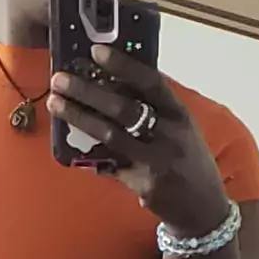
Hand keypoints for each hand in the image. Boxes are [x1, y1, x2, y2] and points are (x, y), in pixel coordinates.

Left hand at [48, 44, 231, 236]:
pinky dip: (91, 157)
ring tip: (55, 104)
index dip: (123, 65)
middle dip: (87, 91)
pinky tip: (72, 149)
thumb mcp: (180, 128)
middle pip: (123, 108)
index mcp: (179, 114)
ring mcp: (156, 162)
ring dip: (79, 118)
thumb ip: (154, 109)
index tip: (96, 51)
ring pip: (110, 136)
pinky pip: (111, 167)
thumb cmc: (187, 160)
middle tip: (59, 79)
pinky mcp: (144, 186)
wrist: (203, 207)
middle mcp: (170, 135)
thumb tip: (111, 84)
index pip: (151, 82)